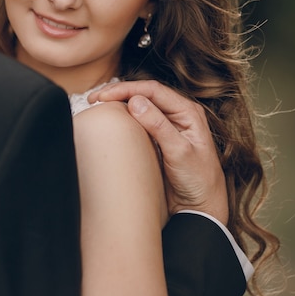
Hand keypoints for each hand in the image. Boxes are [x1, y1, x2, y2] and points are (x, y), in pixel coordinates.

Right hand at [88, 80, 228, 224]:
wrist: (201, 206)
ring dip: (119, 102)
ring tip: (97, 105)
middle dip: (118, 92)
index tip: (103, 96)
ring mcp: (167, 125)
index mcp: (187, 111)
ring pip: (140, 105)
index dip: (126, 89)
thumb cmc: (199, 180)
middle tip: (94, 98)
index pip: (152, 90)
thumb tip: (135, 102)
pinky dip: (122, 117)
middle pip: (144, 93)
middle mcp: (177, 114)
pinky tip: (110, 119)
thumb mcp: (179, 152)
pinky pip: (138, 120)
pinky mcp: (158, 137)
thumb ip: (159, 126)